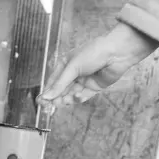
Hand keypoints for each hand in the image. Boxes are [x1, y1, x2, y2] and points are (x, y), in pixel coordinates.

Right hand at [38, 23, 157, 107]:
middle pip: (61, 90)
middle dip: (56, 98)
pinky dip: (78, 98)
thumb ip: (60, 84)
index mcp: (65, 65)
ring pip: (70, 95)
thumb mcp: (73, 67)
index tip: (40, 102)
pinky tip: (78, 96)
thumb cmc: (93, 52)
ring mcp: (83, 81)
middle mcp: (73, 74)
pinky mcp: (94, 87)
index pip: (52, 82)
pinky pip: (82, 96)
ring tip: (64, 101)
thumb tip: (46, 96)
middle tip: (50, 106)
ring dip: (66, 99)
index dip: (47, 92)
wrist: (118, 52)